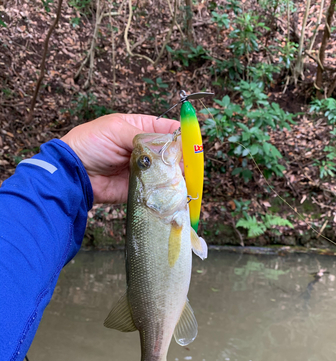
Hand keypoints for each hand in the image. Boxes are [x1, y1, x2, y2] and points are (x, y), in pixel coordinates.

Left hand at [61, 113, 179, 203]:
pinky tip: (171, 188)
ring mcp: (146, 169)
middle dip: (181, 157)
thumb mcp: (116, 130)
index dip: (182, 134)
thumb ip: (143, 136)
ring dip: (176, 174)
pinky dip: (167, 189)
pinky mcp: (142, 187)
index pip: (169, 129)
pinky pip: (160, 188)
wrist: (75, 173)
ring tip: (177, 177)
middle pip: (173, 152)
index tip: (192, 143)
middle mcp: (146, 148)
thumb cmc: (90, 144)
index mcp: (141, 128)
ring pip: (170, 171)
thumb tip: (167, 144)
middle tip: (183, 164)